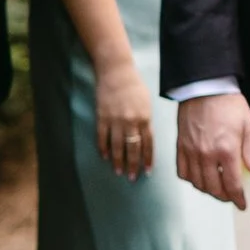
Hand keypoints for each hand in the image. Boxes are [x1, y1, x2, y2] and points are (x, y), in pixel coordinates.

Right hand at [94, 58, 154, 179]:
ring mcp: (115, 120)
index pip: (148, 144)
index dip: (147, 159)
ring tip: (118, 172)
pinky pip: (102, 137)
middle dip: (133, 165)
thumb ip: (146, 120)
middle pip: (133, 149)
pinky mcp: (102, 117)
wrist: (116, 71)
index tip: (147, 172)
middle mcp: (131, 121)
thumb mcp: (146, 102)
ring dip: (118, 161)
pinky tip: (104, 157)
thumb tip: (144, 138)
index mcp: (145, 118)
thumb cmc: (134, 85)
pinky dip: (103, 148)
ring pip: (117, 146)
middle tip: (132, 177)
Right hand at [176, 90, 249, 209]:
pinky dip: (191, 179)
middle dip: (224, 196)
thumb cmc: (229, 104)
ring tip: (217, 188)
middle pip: (213, 188)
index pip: (232, 184)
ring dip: (208, 190)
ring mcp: (191, 152)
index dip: (238, 198)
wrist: (205, 88)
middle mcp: (206, 154)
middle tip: (231, 196)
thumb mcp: (248, 126)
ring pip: (197, 183)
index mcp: (226, 150)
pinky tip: (200, 177)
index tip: (241, 204)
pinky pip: (182, 172)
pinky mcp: (180, 147)